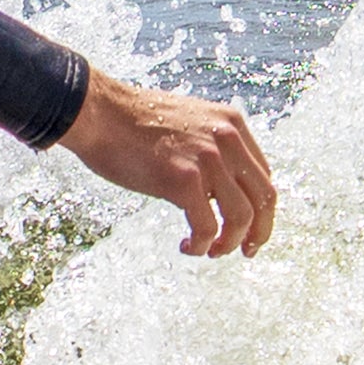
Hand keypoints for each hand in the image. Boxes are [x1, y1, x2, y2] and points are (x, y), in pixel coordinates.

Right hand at [58, 68, 276, 257]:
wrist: (99, 112)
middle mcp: (227, 139)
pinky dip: (202, 245)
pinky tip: (187, 246)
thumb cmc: (132, 121)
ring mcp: (207, 159)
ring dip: (230, 243)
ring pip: (242, 217)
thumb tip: (217, 188)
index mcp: (231, 124)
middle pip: (264, 198)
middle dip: (259, 231)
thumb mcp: (188, 123)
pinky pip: (207, 227)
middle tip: (245, 251)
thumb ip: (210, 148)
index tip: (248, 226)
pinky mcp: (183, 180)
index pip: (264, 174)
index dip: (260, 207)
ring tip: (211, 252)